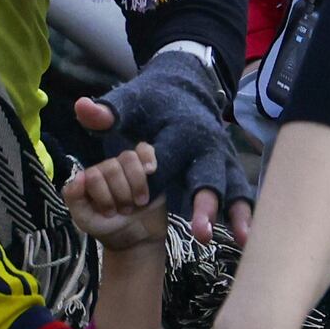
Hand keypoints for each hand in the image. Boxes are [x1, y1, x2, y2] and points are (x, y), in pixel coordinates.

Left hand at [60, 141, 168, 250]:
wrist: (136, 239)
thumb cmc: (108, 228)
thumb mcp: (85, 219)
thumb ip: (74, 198)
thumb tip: (80, 175)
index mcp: (90, 178)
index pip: (94, 175)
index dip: (104, 196)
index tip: (109, 212)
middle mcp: (108, 169)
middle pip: (112, 167)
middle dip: (121, 194)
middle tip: (125, 210)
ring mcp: (127, 166)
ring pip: (129, 158)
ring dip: (136, 184)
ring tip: (139, 202)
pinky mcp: (147, 166)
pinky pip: (145, 149)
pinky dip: (148, 158)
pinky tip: (150, 171)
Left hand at [78, 48, 243, 234]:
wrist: (186, 88)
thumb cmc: (153, 102)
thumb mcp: (130, 102)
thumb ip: (108, 111)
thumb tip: (82, 109)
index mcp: (181, 130)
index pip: (165, 161)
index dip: (151, 181)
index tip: (138, 201)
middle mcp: (206, 145)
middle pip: (207, 175)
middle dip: (205, 203)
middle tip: (199, 232)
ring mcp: (222, 158)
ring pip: (233, 186)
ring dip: (238, 213)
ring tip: (242, 239)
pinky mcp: (230, 170)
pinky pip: (240, 194)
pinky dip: (245, 215)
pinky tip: (246, 239)